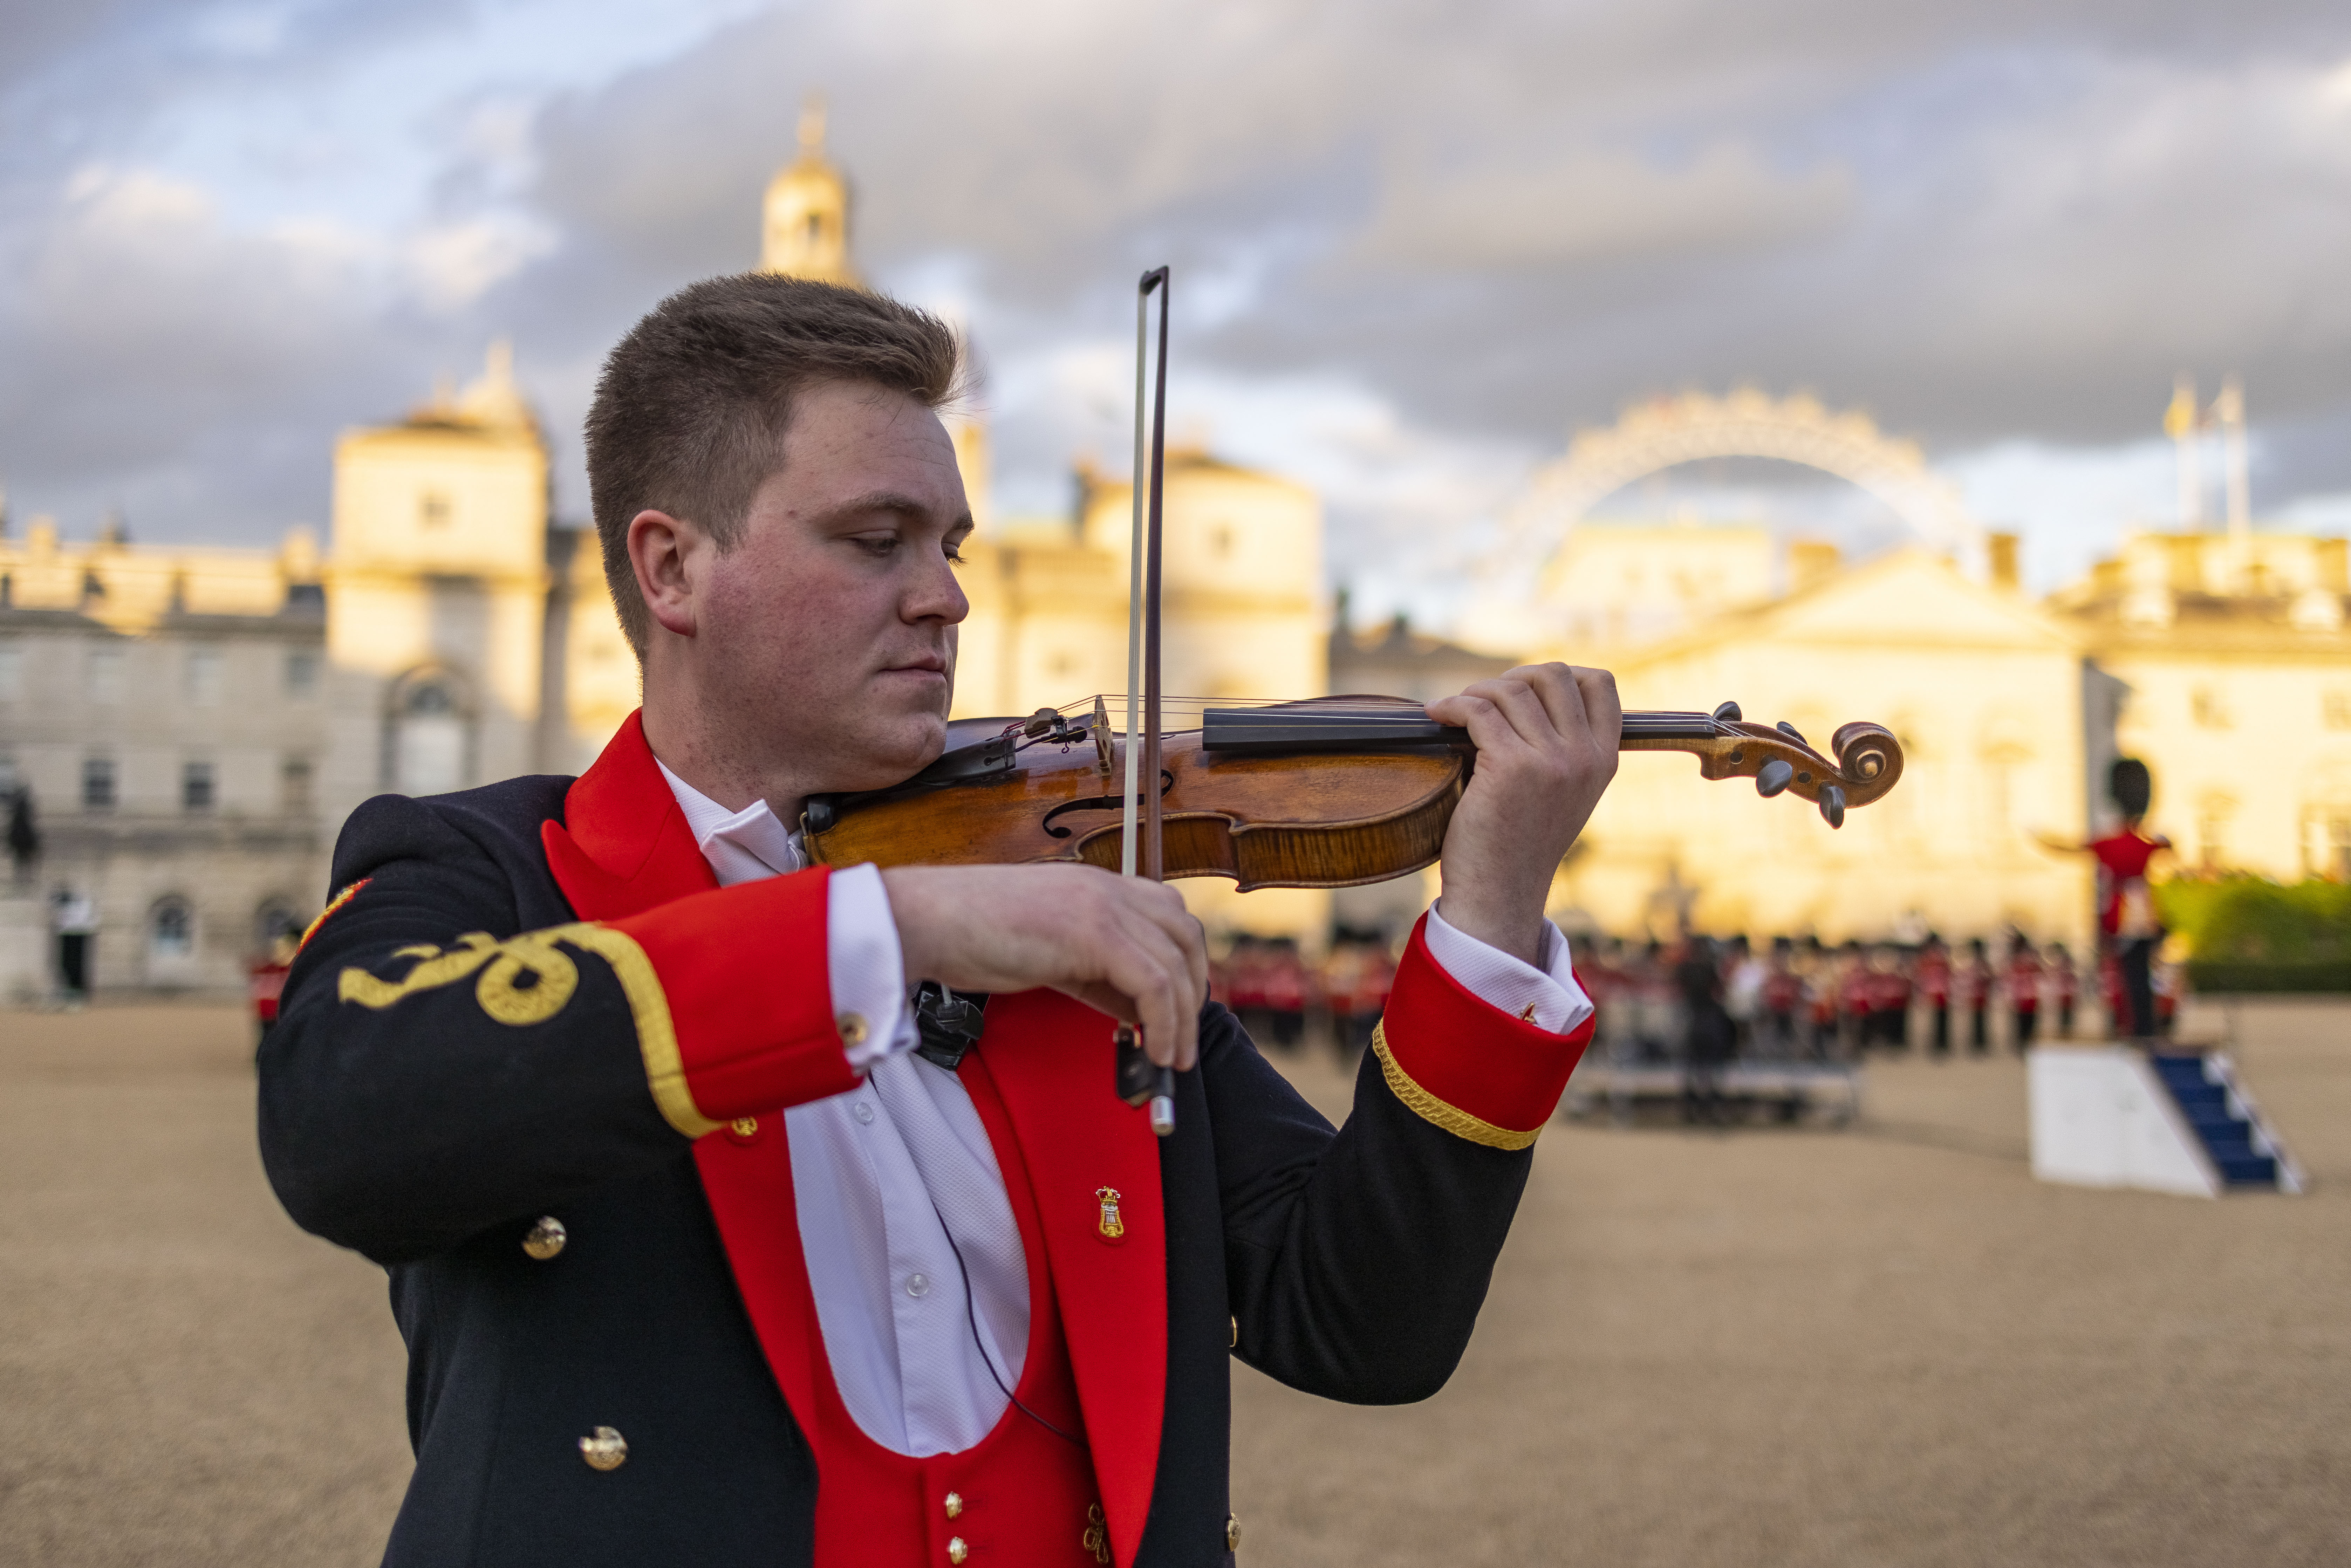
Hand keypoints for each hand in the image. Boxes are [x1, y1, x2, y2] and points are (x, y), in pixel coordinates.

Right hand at [880, 863, 1209, 1069]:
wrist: (926, 919)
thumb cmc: (972, 936)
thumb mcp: (1050, 954)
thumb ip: (1097, 975)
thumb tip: (1137, 1012)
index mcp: (1096, 887)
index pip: (1168, 916)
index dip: (1184, 964)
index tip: (1179, 1010)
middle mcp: (1107, 888)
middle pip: (1185, 936)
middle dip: (1194, 992)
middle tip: (1184, 1040)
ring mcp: (1103, 905)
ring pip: (1176, 962)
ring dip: (1183, 1018)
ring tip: (1172, 1058)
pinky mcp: (1093, 932)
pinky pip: (1153, 984)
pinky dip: (1164, 1023)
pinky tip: (1154, 1049)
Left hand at [1425, 663, 1620, 966]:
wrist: (1501, 891)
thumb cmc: (1522, 841)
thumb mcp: (1565, 792)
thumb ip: (1565, 747)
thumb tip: (1530, 692)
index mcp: (1604, 759)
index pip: (1601, 684)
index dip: (1561, 673)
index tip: (1526, 689)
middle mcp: (1583, 756)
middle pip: (1552, 675)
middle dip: (1512, 678)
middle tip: (1485, 699)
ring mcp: (1550, 761)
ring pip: (1511, 690)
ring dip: (1476, 693)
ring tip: (1458, 711)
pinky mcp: (1509, 767)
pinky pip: (1478, 711)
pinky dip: (1452, 705)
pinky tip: (1437, 716)